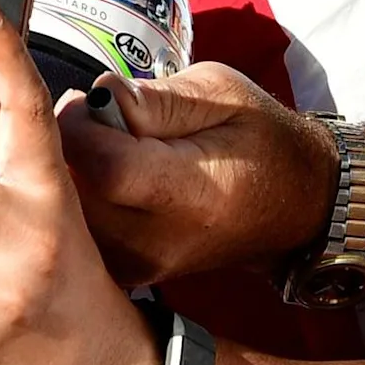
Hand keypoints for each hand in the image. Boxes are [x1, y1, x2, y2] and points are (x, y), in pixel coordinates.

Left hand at [61, 63, 334, 285]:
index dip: (81, 125)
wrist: (294, 204)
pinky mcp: (129, 272)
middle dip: (70, 146)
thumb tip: (98, 98)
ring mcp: (143, 265)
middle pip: (76, 194)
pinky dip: (81, 197)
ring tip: (107, 147)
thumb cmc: (260, 139)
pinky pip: (79, 230)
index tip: (89, 100)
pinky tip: (108, 177)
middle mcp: (162, 242)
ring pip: (69, 214)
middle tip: (97, 118)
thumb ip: (156, 97)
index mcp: (194, 195)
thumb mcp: (221, 92)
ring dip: (72, 173)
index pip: (105, 167)